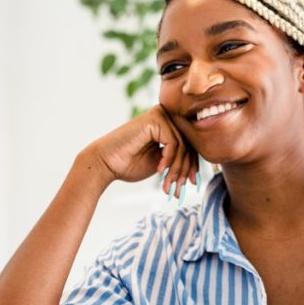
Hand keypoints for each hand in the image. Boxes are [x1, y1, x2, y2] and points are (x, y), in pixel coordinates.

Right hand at [80, 105, 197, 197]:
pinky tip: (160, 171)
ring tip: (168, 185)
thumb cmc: (129, 164)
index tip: (192, 184)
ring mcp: (161, 115)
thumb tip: (198, 170)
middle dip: (185, 170)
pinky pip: (173, 143)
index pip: (189, 145)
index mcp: (167, 125)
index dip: (192, 166)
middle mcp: (166, 116)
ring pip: (183, 146)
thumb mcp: (161, 163)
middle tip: (179, 189)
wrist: (105, 163)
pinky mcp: (155, 118)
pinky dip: (169, 160)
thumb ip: (177, 160)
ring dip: (177, 169)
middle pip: (189, 145)